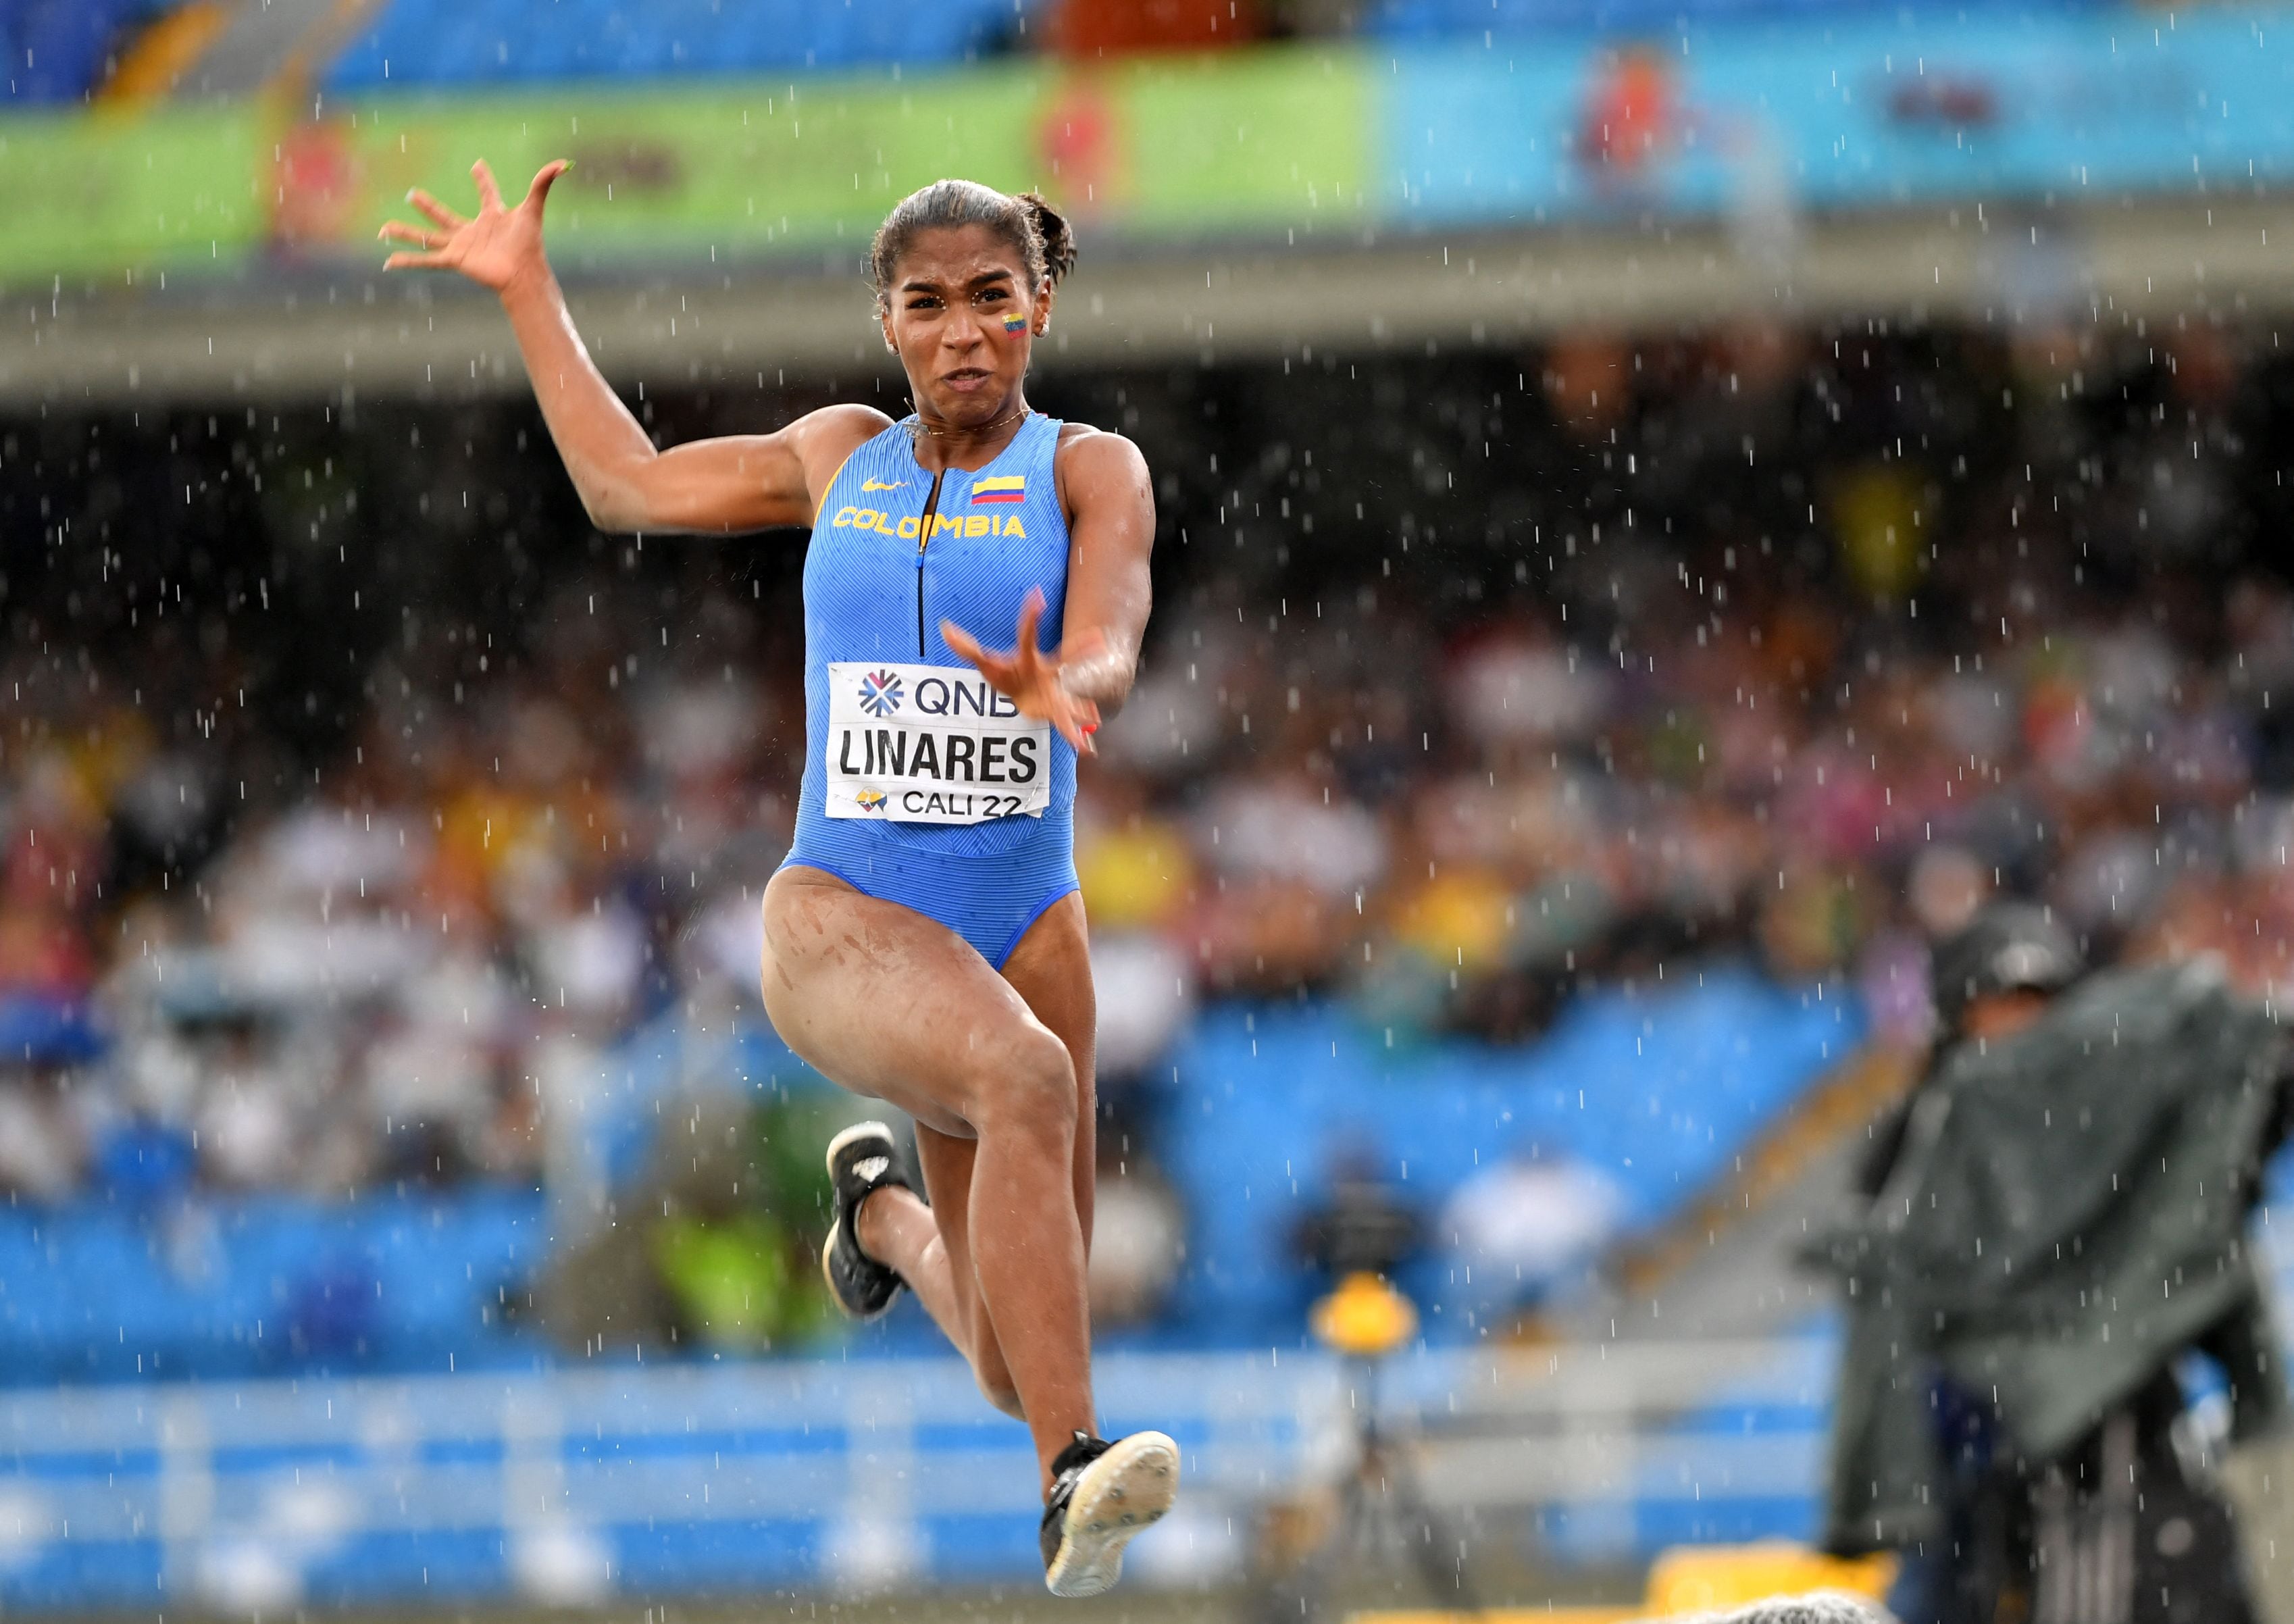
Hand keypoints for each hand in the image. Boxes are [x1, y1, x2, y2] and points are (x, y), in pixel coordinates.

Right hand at [378, 158, 569, 294]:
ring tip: (383, 229)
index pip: (487, 193)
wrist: (523, 272)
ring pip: (427, 237)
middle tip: (412, 194)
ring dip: (405, 233)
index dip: (483, 180)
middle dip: (428, 206)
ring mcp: (461, 246)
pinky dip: (407, 261)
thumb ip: (544, 183)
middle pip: (444, 216)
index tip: (477, 166)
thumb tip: (562, 163)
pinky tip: (388, 262)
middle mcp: (473, 230)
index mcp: (493, 215)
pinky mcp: (455, 259)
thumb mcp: (533, 208)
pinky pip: (426, 260)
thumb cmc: (529, 243)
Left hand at [941, 588, 1103, 754]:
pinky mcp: (1055, 710)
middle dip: (1081, 650)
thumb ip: (967, 648)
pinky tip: (1085, 747)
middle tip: (1100, 638)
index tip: (1038, 596)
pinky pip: (1065, 724)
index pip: (1028, 635)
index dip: (1031, 616)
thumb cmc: (1006, 675)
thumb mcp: (985, 663)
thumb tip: (944, 629)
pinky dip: (1075, 736)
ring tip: (1093, 715)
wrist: (1022, 695)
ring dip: (1081, 707)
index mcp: (1028, 658)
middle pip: (1064, 659)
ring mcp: (1054, 691)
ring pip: (1070, 697)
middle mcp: (1047, 672)